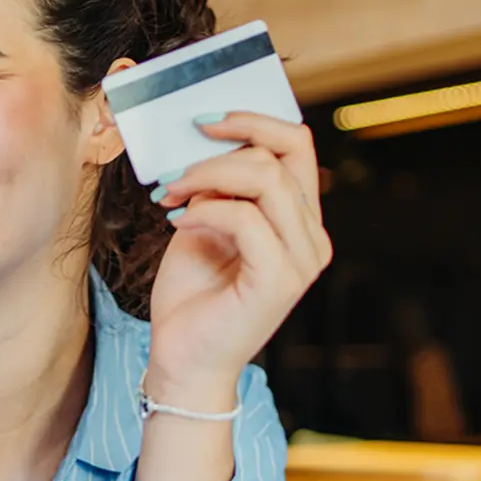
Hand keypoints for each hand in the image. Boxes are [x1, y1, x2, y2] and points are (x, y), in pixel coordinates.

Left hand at [144, 112, 331, 406]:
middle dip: (224, 145)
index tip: (203, 120)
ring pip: (266, 179)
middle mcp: (311, 237)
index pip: (297, 145)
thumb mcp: (201, 225)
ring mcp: (301, 260)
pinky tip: (177, 224)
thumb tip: (200, 140)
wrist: (182, 360)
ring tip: (169, 194)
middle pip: (286, 152)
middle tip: (175, 164)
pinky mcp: (280, 280)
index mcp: (298, 220)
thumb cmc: (191, 296)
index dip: (254, 120)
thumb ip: (215, 187)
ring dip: (206, 176)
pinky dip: (205, 211)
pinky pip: (247, 219)